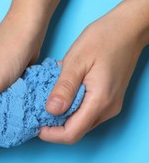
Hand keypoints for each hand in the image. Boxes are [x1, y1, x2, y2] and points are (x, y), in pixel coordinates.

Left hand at [40, 0, 148, 143]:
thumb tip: (51, 110)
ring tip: (43, 104)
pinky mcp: (108, 100)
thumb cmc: (103, 39)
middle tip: (34, 113)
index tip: (33, 124)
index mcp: (99, 101)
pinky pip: (86, 113)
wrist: (128, 28)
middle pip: (75, 132)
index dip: (50, 135)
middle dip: (52, 128)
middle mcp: (107, 109)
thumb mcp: (77, 60)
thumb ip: (64, 87)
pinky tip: (58, 97)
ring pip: (80, 124)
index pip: (71, 134)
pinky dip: (70, 110)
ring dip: (61, 119)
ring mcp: (109, 106)